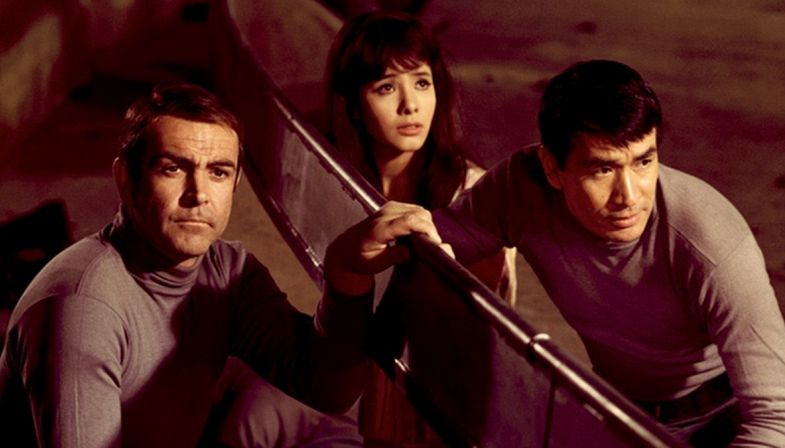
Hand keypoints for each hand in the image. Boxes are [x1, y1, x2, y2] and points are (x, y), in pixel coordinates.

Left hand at [324, 201, 449, 295]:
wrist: (346, 248)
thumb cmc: (360, 259)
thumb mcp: (376, 264)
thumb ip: (395, 257)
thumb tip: (412, 251)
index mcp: (380, 228)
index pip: (410, 221)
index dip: (427, 229)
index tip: (435, 243)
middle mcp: (385, 214)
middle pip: (419, 214)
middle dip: (430, 229)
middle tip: (432, 246)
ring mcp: (389, 208)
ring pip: (420, 211)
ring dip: (427, 225)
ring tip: (425, 242)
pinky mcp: (392, 206)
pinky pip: (415, 210)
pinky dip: (421, 221)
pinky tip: (418, 234)